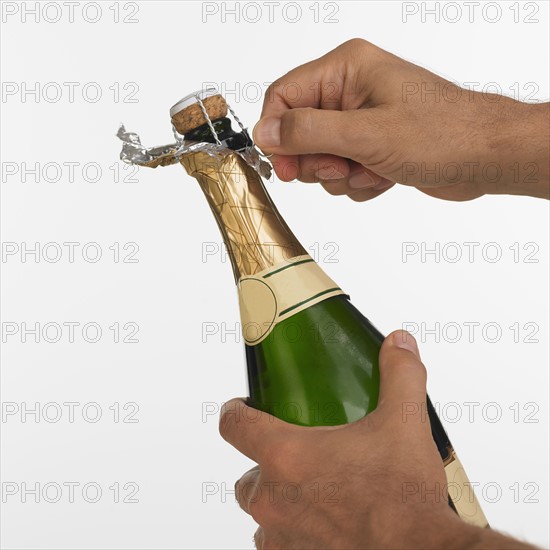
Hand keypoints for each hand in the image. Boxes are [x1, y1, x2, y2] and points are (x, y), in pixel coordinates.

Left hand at [220, 330, 535, 548]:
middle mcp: (273, 498)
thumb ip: (399, 374)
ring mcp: (282, 535)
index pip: (233, 425)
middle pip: (246, 473)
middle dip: (265, 462)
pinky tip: (323, 521)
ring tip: (314, 489)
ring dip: (279, 498)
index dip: (234, 411)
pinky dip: (291, 530)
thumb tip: (399, 343)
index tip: (244, 405)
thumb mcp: (404, 423)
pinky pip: (278, 543)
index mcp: (286, 455)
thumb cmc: (404, 499)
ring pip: (261, 511)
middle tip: (298, 452)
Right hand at [253, 39, 548, 200]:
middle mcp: (348, 92)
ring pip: (319, 158)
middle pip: (299, 133)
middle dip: (318, 160)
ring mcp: (360, 120)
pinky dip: (358, 182)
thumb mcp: (364, 134)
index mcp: (344, 70)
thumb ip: (307, 132)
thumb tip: (265, 132)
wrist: (484, 157)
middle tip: (341, 167)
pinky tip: (383, 176)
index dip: (278, 135)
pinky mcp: (370, 146)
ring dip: (341, 175)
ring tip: (372, 169)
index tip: (284, 168)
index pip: (283, 97)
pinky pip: (342, 172)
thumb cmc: (440, 134)